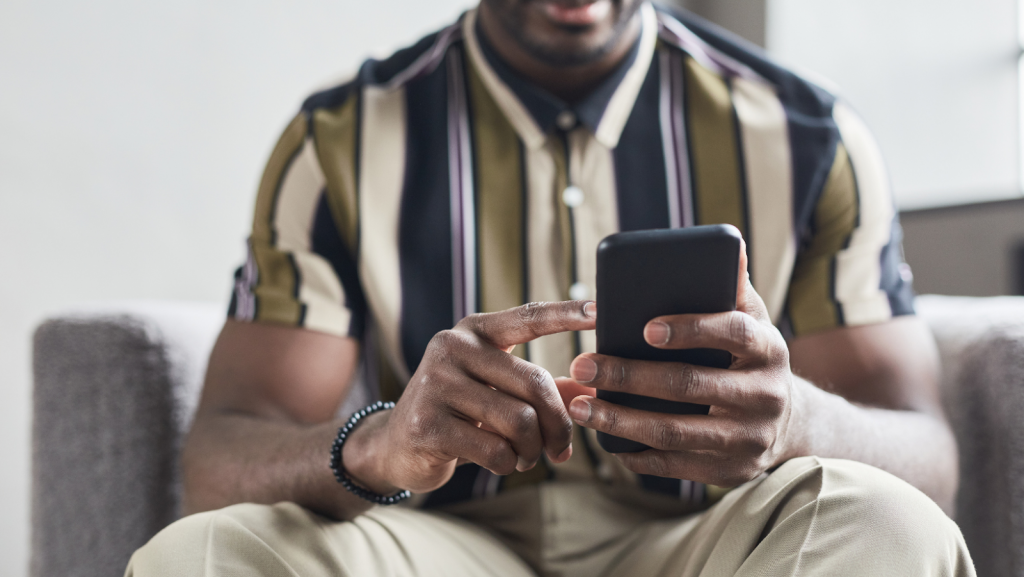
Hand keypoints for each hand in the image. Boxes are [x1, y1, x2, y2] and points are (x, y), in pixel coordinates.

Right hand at [343, 301, 595, 494]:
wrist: (396, 444)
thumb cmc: (459, 414)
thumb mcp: (497, 392)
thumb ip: (542, 387)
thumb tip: (592, 386)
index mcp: (474, 331)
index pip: (528, 318)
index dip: (565, 314)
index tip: (599, 310)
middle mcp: (452, 347)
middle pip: (535, 384)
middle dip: (557, 425)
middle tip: (561, 449)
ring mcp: (436, 383)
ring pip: (519, 421)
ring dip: (532, 451)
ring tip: (526, 458)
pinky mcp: (428, 424)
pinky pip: (496, 450)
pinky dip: (509, 465)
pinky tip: (502, 464)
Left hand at [565, 245, 800, 487]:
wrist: (790, 423)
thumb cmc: (752, 358)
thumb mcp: (755, 321)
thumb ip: (734, 289)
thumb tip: (734, 246)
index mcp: (769, 349)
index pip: (732, 333)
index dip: (690, 329)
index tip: (644, 327)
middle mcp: (764, 395)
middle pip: (689, 385)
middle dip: (628, 375)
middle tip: (583, 362)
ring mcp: (748, 438)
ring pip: (673, 431)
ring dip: (619, 419)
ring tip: (579, 404)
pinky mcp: (730, 471)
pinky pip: (675, 466)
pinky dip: (635, 453)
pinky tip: (605, 438)